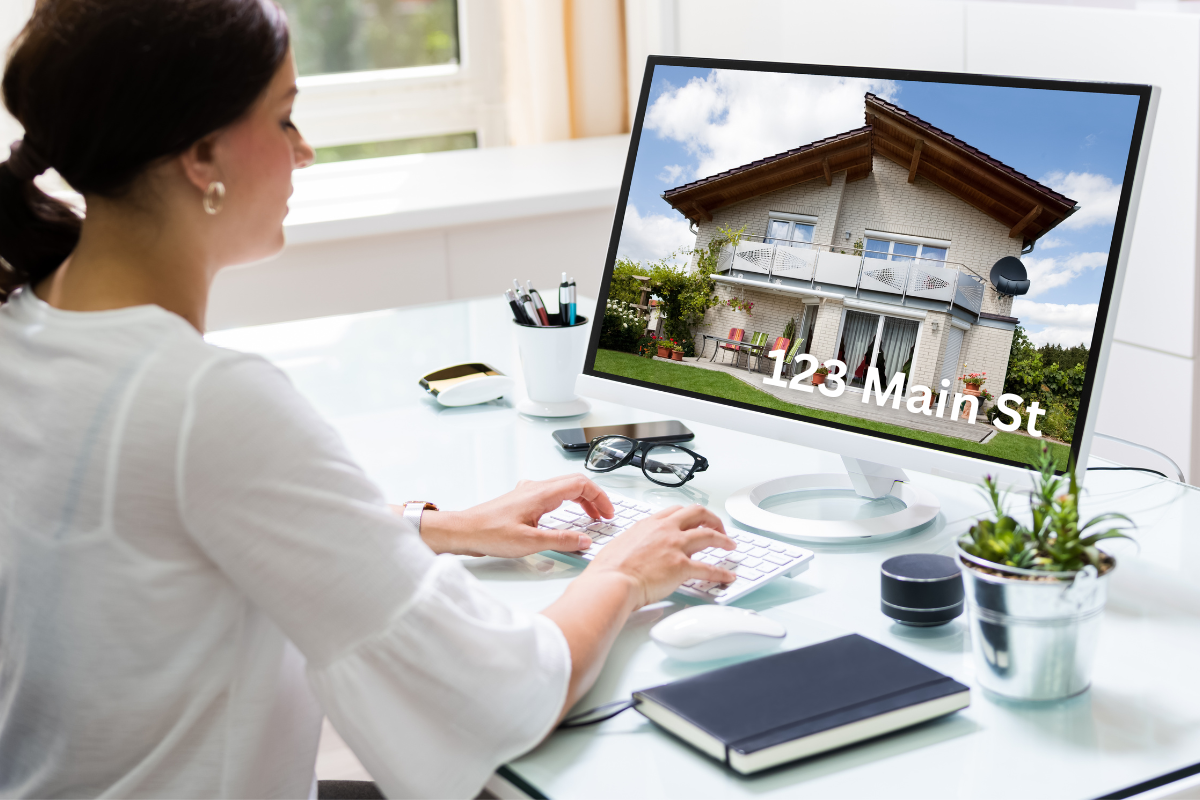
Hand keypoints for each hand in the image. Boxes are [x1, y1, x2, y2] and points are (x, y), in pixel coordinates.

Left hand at [407, 474, 615, 557]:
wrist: (464, 531)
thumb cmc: (489, 533)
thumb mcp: (530, 542)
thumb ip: (561, 541)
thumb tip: (584, 541)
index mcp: (541, 493)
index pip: (581, 485)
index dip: (600, 498)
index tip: (608, 514)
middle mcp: (536, 488)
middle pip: (575, 484)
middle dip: (594, 499)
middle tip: (603, 517)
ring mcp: (528, 493)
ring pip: (563, 489)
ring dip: (580, 501)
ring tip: (590, 518)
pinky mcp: (522, 501)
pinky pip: (551, 495)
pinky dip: (566, 504)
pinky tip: (564, 518)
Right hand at [585, 505, 735, 607]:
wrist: (612, 582)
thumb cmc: (610, 569)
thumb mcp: (622, 544)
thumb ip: (636, 542)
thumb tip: (638, 549)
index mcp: (650, 524)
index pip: (677, 511)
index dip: (690, 515)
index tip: (696, 520)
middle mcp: (665, 530)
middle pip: (698, 514)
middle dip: (713, 519)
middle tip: (719, 528)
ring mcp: (675, 546)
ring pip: (709, 535)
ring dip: (724, 540)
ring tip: (730, 545)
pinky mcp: (682, 566)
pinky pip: (708, 569)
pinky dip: (721, 573)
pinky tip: (727, 576)